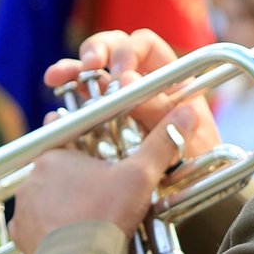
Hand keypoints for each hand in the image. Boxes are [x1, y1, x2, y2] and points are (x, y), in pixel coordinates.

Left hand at [9, 104, 198, 253]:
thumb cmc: (106, 214)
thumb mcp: (140, 176)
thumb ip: (162, 143)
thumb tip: (187, 114)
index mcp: (54, 156)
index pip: (62, 133)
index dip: (81, 138)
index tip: (95, 148)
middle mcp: (33, 178)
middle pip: (56, 168)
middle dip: (75, 175)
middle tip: (101, 188)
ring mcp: (24, 208)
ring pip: (45, 196)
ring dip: (62, 202)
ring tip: (89, 214)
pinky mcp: (22, 235)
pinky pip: (35, 226)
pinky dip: (51, 228)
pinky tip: (71, 234)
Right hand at [44, 28, 220, 158]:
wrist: (189, 206)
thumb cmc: (197, 173)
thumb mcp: (187, 141)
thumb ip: (158, 111)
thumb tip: (127, 80)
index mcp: (171, 81)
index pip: (146, 46)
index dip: (130, 51)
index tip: (120, 74)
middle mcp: (143, 86)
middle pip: (115, 50)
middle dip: (97, 50)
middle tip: (89, 66)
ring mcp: (120, 103)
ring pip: (93, 74)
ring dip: (72, 68)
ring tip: (57, 76)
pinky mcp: (101, 124)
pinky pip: (80, 104)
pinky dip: (65, 98)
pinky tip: (56, 101)